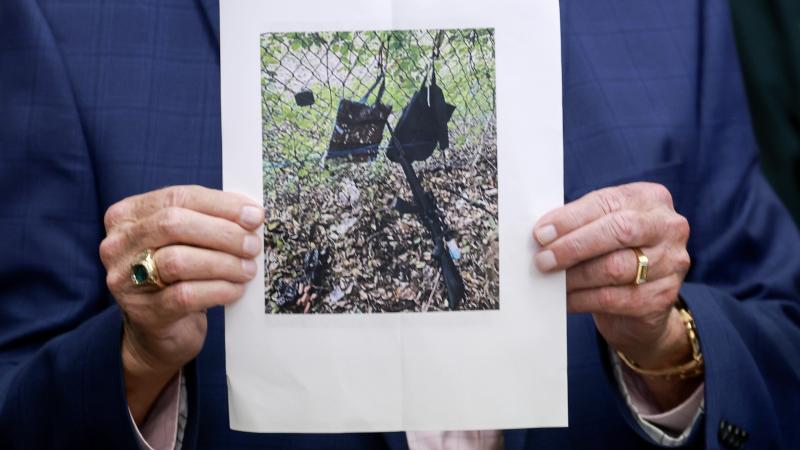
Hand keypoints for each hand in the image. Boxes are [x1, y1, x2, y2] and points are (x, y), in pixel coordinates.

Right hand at [99, 185, 262, 422]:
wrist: (159, 331)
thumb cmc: (177, 275)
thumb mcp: (185, 240)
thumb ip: (207, 220)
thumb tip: (250, 213)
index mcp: (127, 215)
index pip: (177, 197)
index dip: (220, 204)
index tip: (254, 215)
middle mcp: (118, 244)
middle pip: (173, 224)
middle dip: (222, 233)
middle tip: (252, 245)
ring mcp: (126, 279)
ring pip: (178, 260)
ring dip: (223, 263)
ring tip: (248, 269)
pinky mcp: (144, 311)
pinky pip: (185, 295)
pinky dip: (218, 289)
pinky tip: (236, 289)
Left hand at [533, 182, 695, 408]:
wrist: (642, 300)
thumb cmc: (613, 252)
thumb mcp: (601, 227)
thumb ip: (578, 224)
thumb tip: (542, 234)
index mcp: (650, 198)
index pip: (607, 203)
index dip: (571, 218)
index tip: (541, 233)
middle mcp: (669, 227)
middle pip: (619, 231)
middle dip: (574, 246)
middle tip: (543, 259)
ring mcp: (671, 262)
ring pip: (615, 268)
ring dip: (575, 276)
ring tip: (550, 280)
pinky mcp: (663, 296)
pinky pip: (614, 298)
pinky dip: (582, 299)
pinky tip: (565, 300)